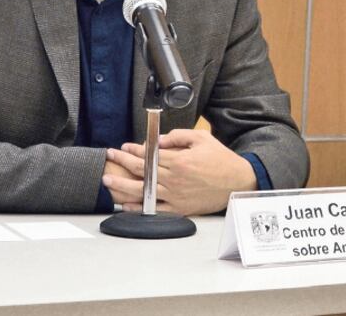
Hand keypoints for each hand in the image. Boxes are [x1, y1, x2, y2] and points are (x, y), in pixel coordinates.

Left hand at [103, 129, 257, 214]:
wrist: (237, 182)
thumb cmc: (221, 160)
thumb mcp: (202, 139)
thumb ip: (179, 136)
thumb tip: (159, 140)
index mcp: (180, 160)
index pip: (149, 154)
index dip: (133, 149)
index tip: (123, 147)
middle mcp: (174, 179)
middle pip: (142, 170)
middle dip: (122, 162)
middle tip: (109, 157)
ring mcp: (176, 195)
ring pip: (143, 190)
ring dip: (122, 185)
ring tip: (107, 180)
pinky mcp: (180, 208)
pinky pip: (154, 208)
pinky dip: (138, 207)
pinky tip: (125, 204)